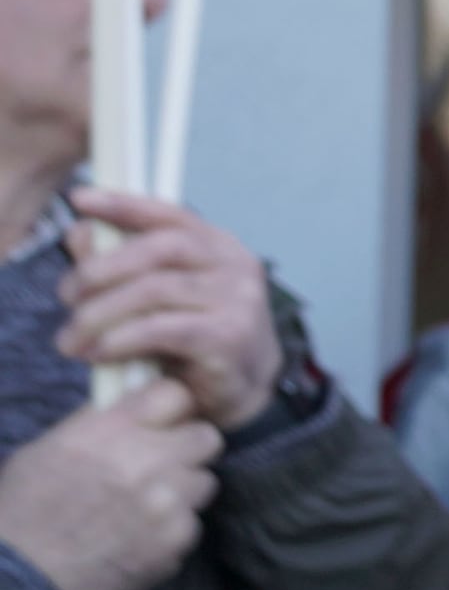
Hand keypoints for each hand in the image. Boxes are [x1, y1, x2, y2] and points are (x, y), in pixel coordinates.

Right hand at [0, 378, 219, 589]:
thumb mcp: (50, 449)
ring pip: (204, 482)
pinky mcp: (175, 540)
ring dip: (181, 492)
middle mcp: (145, 460)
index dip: (172, 409)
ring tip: (144, 508)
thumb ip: (102, 424)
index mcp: (110, 430)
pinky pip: (192, 524)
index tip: (165, 422)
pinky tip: (137, 539)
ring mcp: (166, 502)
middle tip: (163, 465)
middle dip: (187, 449)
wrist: (18, 577)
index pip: (175, 395)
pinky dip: (170, 532)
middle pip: (205, 437)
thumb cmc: (22, 511)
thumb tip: (139, 409)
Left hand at [61, 192, 285, 427]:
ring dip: (101, 313)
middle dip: (102, 268)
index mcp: (218, 246)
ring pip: (155, 290)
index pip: (170, 213)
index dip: (123, 203)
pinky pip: (163, 329)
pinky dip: (121, 339)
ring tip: (71, 339)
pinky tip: (98, 353)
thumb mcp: (155, 297)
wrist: (240, 390)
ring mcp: (239, 300)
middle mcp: (236, 265)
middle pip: (161, 247)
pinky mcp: (230, 338)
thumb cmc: (193, 337)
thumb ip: (119, 264)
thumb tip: (80, 232)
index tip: (79, 199)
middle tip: (66, 296)